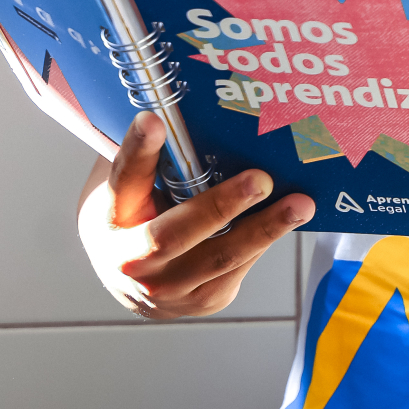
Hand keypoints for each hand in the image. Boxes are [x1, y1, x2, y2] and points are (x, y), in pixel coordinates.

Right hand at [77, 112, 314, 318]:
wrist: (132, 282)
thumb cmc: (136, 217)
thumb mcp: (130, 185)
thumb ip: (151, 156)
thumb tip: (181, 109)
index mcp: (108, 218)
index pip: (123, 178)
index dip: (139, 150)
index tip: (155, 120)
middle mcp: (131, 261)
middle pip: (175, 235)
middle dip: (222, 206)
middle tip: (261, 179)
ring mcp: (167, 289)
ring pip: (219, 258)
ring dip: (265, 229)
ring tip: (300, 204)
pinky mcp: (203, 299)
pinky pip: (238, 268)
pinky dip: (264, 241)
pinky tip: (289, 218)